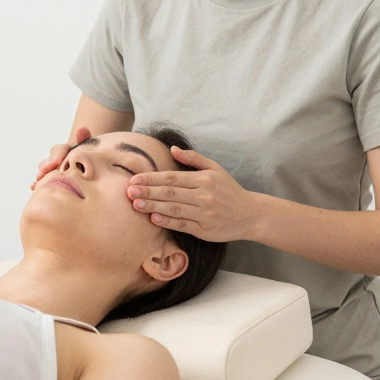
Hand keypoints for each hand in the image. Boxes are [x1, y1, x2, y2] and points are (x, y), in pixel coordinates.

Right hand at [30, 126, 91, 190]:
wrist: (86, 165)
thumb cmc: (87, 157)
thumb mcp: (88, 147)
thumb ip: (84, 138)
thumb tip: (82, 128)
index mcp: (65, 151)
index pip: (59, 150)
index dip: (58, 155)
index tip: (58, 161)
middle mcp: (55, 159)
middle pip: (48, 160)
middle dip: (47, 165)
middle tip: (48, 169)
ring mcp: (51, 169)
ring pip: (43, 169)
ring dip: (41, 173)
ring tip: (40, 178)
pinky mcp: (50, 179)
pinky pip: (42, 181)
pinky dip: (36, 183)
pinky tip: (33, 186)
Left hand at [126, 145, 260, 241]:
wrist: (250, 214)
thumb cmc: (229, 190)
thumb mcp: (215, 169)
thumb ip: (193, 158)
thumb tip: (172, 149)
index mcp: (204, 179)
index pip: (172, 178)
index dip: (152, 179)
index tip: (135, 179)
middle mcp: (204, 195)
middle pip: (170, 193)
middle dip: (148, 192)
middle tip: (128, 191)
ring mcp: (204, 213)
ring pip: (174, 209)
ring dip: (153, 207)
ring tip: (135, 204)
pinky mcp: (205, 230)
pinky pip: (182, 225)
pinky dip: (167, 221)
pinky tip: (153, 218)